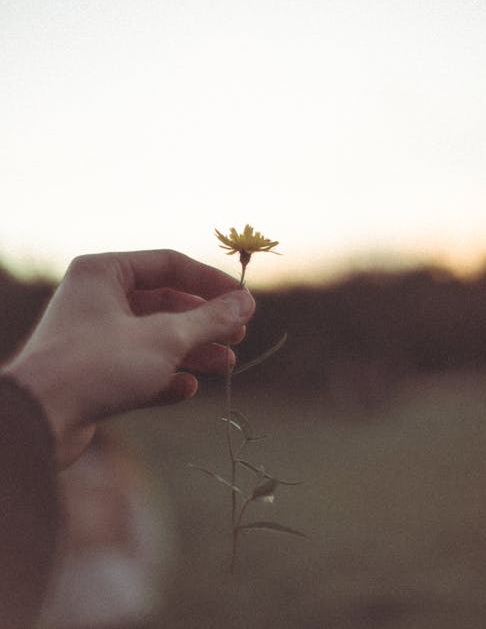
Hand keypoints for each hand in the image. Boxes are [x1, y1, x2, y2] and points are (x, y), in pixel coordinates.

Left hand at [5, 250, 254, 467]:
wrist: (37, 421)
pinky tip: (187, 389)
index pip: (169, 264)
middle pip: (164, 302)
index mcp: (104, 273)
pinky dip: (165, 377)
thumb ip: (209, 319)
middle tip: (238, 335)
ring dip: (192, 350)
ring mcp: (93, 338)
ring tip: (226, 364)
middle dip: (204, 321)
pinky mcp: (92, 375)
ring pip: (154, 337)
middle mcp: (96, 299)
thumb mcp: (164, 338)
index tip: (244, 301)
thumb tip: (246, 303)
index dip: (210, 282)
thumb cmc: (98, 365)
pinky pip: (137, 368)